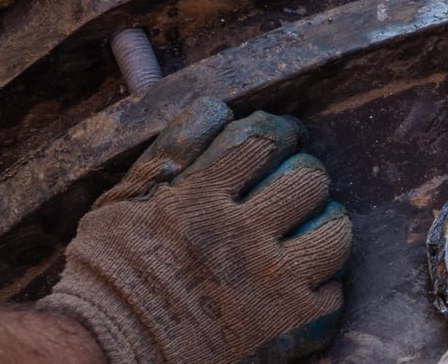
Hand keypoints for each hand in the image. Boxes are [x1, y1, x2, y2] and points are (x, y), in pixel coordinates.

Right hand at [38, 97, 351, 363]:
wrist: (112, 349)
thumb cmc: (111, 270)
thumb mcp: (125, 195)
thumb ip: (171, 148)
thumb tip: (215, 107)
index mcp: (200, 195)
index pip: (264, 138)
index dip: (278, 132)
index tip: (278, 138)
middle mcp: (242, 236)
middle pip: (308, 178)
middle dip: (301, 175)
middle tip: (289, 186)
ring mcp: (272, 285)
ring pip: (336, 229)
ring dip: (323, 223)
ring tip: (304, 228)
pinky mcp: (292, 328)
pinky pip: (336, 288)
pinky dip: (322, 281)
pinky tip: (297, 278)